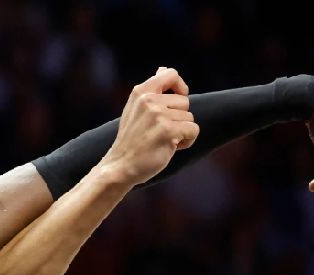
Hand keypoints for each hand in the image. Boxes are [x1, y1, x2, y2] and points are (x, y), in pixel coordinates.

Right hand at [100, 67, 199, 185]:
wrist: (119, 166)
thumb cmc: (131, 139)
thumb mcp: (135, 109)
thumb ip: (151, 90)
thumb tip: (163, 68)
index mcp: (140, 92)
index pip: (171, 74)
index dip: (179, 86)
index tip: (178, 97)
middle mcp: (149, 100)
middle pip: (185, 101)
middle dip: (178, 117)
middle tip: (160, 131)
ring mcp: (158, 115)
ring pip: (189, 118)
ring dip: (181, 132)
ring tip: (162, 140)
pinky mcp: (168, 131)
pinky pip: (193, 130)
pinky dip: (186, 141)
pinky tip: (170, 147)